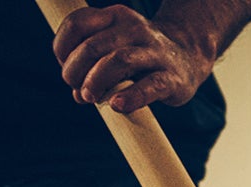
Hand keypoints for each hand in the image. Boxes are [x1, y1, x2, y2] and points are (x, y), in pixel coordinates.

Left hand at [54, 5, 214, 113]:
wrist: (188, 57)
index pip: (77, 24)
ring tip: (90, 98)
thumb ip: (92, 67)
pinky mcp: (172, 78)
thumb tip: (78, 95)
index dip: (62, 49)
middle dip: (76, 71)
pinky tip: (117, 105)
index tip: (66, 67)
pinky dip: (130, 97)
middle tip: (78, 90)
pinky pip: (149, 86)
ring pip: (117, 61)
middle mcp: (134, 29)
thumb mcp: (114, 48)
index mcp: (115, 17)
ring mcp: (155, 52)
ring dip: (96, 81)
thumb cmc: (141, 56)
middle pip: (92, 46)